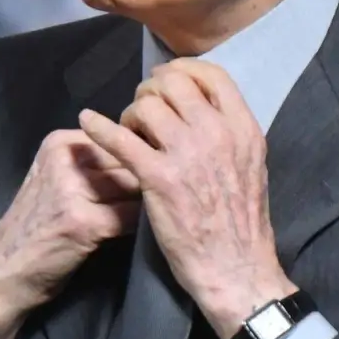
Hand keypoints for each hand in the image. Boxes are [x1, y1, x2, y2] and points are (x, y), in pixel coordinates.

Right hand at [0, 129, 140, 338]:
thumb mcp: (53, 180)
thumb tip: (147, 157)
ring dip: (144, 205)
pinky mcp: (83, 222)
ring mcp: (71, 190)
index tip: (146, 177)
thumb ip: (91, 165)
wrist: (3, 274)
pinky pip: (130, 216)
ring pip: (134, 186)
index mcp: (59, 143)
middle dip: (145, 182)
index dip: (138, 160)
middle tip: (150, 201)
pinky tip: (130, 235)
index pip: (120, 139)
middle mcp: (63, 159)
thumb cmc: (35, 229)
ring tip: (142, 219)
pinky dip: (138, 226)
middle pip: (129, 161)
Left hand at [78, 59, 297, 338]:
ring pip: (146, 106)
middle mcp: (216, 133)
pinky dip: (99, 127)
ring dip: (131, 113)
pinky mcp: (158, 178)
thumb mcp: (251, 166)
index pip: (212, 76)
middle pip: (173, 84)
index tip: (167, 79)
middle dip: (151, 90)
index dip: (183, 70)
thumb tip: (203, 112)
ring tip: (128, 132)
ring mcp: (186, 154)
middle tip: (141, 107)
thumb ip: (229, 136)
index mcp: (242, 128)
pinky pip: (120, 139)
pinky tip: (87, 122)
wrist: (235, 268)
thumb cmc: (241, 223)